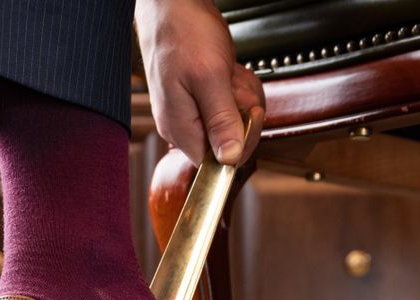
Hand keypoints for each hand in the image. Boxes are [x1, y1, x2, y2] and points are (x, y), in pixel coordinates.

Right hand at [135, 0, 264, 166]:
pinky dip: (236, 87)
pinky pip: (230, 105)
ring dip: (241, 96)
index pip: (218, 163)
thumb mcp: (209, 77)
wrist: (172, 5)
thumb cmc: (183, 33)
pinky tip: (227, 71)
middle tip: (234, 85)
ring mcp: (192, 113)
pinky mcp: (201, 99)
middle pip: (230, 143)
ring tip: (227, 73)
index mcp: (180, 129)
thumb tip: (229, 160)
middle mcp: (183, 127)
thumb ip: (221, 120)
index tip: (246, 112)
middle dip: (243, 113)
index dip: (241, 141)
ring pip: (235, 122)